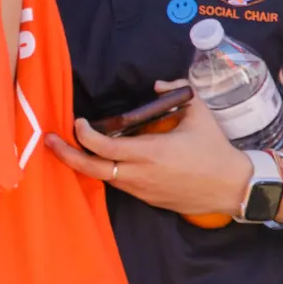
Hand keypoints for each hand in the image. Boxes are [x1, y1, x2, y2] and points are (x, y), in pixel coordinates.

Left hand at [46, 80, 253, 216]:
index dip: (84, 134)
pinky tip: (102, 160)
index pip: (103, 146)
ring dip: (85, 163)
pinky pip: (119, 185)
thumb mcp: (198, 114)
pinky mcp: (147, 199)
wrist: (233, 188)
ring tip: (71, 147)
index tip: (78, 122)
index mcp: (149, 152)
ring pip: (102, 178)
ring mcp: (142, 190)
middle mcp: (140, 174)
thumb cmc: (215, 150)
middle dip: (65, 154)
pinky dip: (106, 172)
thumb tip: (157, 84)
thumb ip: (176, 92)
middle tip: (49, 140)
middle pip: (91, 169)